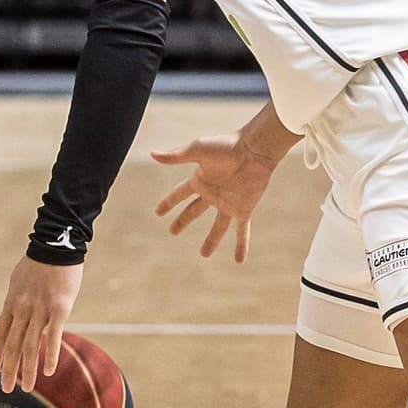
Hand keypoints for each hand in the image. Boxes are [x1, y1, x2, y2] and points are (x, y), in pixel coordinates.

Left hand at [0, 255, 81, 393]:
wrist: (55, 245)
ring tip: (28, 388)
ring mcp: (40, 310)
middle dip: (9, 370)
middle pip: (12, 345)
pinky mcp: (59, 309)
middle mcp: (22, 310)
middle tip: (7, 389)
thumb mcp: (19, 281)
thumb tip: (15, 309)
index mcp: (11, 303)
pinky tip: (48, 371)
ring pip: (30, 346)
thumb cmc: (38, 262)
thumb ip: (17, 299)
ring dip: (28, 369)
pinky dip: (49, 355)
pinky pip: (53, 336)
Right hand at [151, 133, 278, 260]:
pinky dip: (241, 245)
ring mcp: (228, 203)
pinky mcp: (243, 209)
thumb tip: (152, 154)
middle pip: (194, 211)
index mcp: (200, 180)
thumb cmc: (226, 146)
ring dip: (211, 241)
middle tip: (172, 232)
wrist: (254, 150)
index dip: (168, 203)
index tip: (158, 212)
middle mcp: (213, 194)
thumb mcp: (198, 150)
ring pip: (218, 227)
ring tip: (204, 254)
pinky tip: (239, 261)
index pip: (179, 194)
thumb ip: (176, 156)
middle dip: (183, 221)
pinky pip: (241, 232)